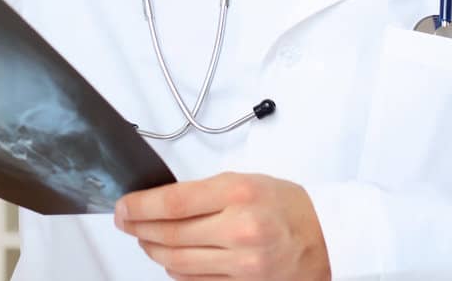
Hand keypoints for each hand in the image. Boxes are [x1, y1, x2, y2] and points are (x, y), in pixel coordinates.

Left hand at [115, 171, 331, 280]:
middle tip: (126, 220)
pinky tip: (172, 257)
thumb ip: (206, 192)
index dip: (139, 206)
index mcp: (239, 194)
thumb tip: (161, 202)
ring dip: (154, 249)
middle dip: (139, 227)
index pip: (173, 203)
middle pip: (169, 234)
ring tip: (146, 237)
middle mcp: (240, 230)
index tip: (124, 206)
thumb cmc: (289, 207)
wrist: (327, 239)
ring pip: (177, 262)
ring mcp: (241, 265)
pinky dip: (176, 269)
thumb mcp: (247, 182)